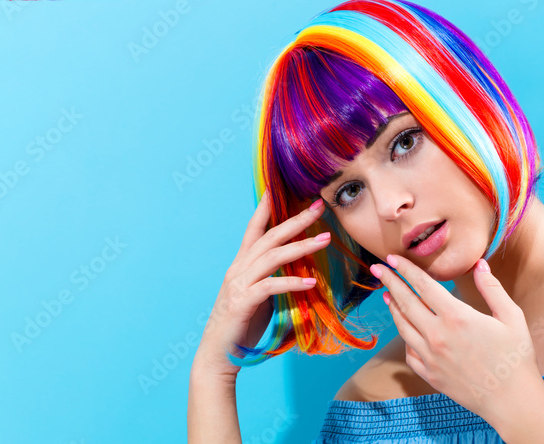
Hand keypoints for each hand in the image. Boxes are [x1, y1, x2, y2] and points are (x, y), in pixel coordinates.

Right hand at [191, 190, 330, 378]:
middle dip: (296, 221)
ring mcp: (238, 285)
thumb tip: (296, 271)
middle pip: (269, 237)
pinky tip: (310, 281)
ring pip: (272, 257)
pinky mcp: (242, 303)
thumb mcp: (258, 297)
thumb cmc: (241, 326)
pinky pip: (270, 287)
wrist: (218, 355)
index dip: (265, 208)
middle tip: (319, 207)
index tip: (278, 188)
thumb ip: (272, 279)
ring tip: (325, 239)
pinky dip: (291, 282)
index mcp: (241, 265)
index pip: (254, 230)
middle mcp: (238, 269)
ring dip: (301, 246)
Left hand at [370, 255, 541, 421]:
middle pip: (405, 302)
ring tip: (387, 295)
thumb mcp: (511, 317)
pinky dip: (405, 337)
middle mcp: (437, 336)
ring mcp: (430, 357)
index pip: (423, 285)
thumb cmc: (516, 358)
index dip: (405, 269)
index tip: (392, 258)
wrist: (512, 401)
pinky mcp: (429, 374)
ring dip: (393, 308)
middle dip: (390, 282)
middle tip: (377, 268)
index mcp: (457, 317)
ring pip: (403, 326)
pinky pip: (409, 352)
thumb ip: (492, 288)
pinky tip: (406, 329)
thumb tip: (479, 264)